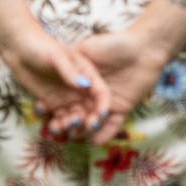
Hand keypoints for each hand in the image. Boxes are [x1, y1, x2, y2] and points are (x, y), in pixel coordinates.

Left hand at [5, 27, 109, 132]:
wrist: (19, 48)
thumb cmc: (42, 46)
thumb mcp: (58, 56)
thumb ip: (70, 71)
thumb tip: (84, 85)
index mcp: (88, 75)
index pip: (102, 94)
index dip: (102, 107)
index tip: (98, 118)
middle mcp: (80, 89)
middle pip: (90, 110)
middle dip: (85, 121)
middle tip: (76, 124)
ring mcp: (66, 97)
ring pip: (74, 117)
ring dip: (69, 125)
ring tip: (59, 125)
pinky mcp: (52, 103)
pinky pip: (58, 118)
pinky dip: (55, 123)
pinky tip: (48, 119)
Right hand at [44, 27, 168, 146]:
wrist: (144, 48)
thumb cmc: (114, 44)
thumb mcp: (88, 49)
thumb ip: (72, 62)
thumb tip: (54, 69)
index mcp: (83, 81)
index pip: (66, 97)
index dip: (54, 104)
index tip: (42, 110)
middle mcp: (93, 95)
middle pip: (77, 112)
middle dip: (67, 122)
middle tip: (56, 128)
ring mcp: (108, 104)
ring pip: (93, 122)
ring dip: (83, 131)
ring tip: (73, 136)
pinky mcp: (122, 109)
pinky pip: (112, 125)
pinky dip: (104, 134)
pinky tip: (94, 140)